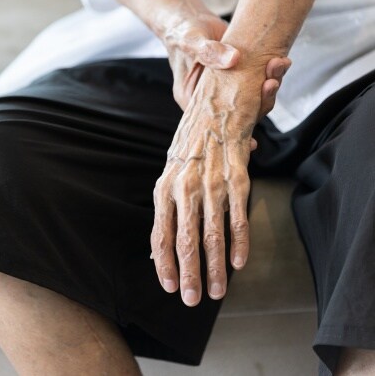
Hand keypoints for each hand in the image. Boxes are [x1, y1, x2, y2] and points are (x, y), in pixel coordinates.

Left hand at [150, 66, 262, 305]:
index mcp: (163, 187)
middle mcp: (183, 187)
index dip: (163, 263)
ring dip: (213, 268)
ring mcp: (210, 183)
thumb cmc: (193, 139)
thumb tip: (160, 243)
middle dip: (187, 275)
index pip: (159, 234)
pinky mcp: (236, 177)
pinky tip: (239, 264)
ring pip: (210, 235)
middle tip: (191, 301)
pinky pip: (238, 218)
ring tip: (216, 293)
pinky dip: (239, 244)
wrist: (218, 99)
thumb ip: (168, 204)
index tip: (167, 286)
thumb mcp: (171, 169)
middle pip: (184, 240)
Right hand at [161, 9, 290, 121]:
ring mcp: (227, 89)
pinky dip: (271, 73)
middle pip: (240, 114)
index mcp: (192, 98)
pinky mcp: (240, 77)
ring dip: (270, 86)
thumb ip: (208, 51)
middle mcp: (211, 99)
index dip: (235, 127)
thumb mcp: (190, 41)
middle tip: (271, 82)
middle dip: (261, 101)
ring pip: (253, 100)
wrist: (192, 19)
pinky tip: (281, 61)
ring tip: (278, 64)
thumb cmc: (184, 32)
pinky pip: (258, 83)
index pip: (214, 123)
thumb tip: (234, 59)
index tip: (253, 130)